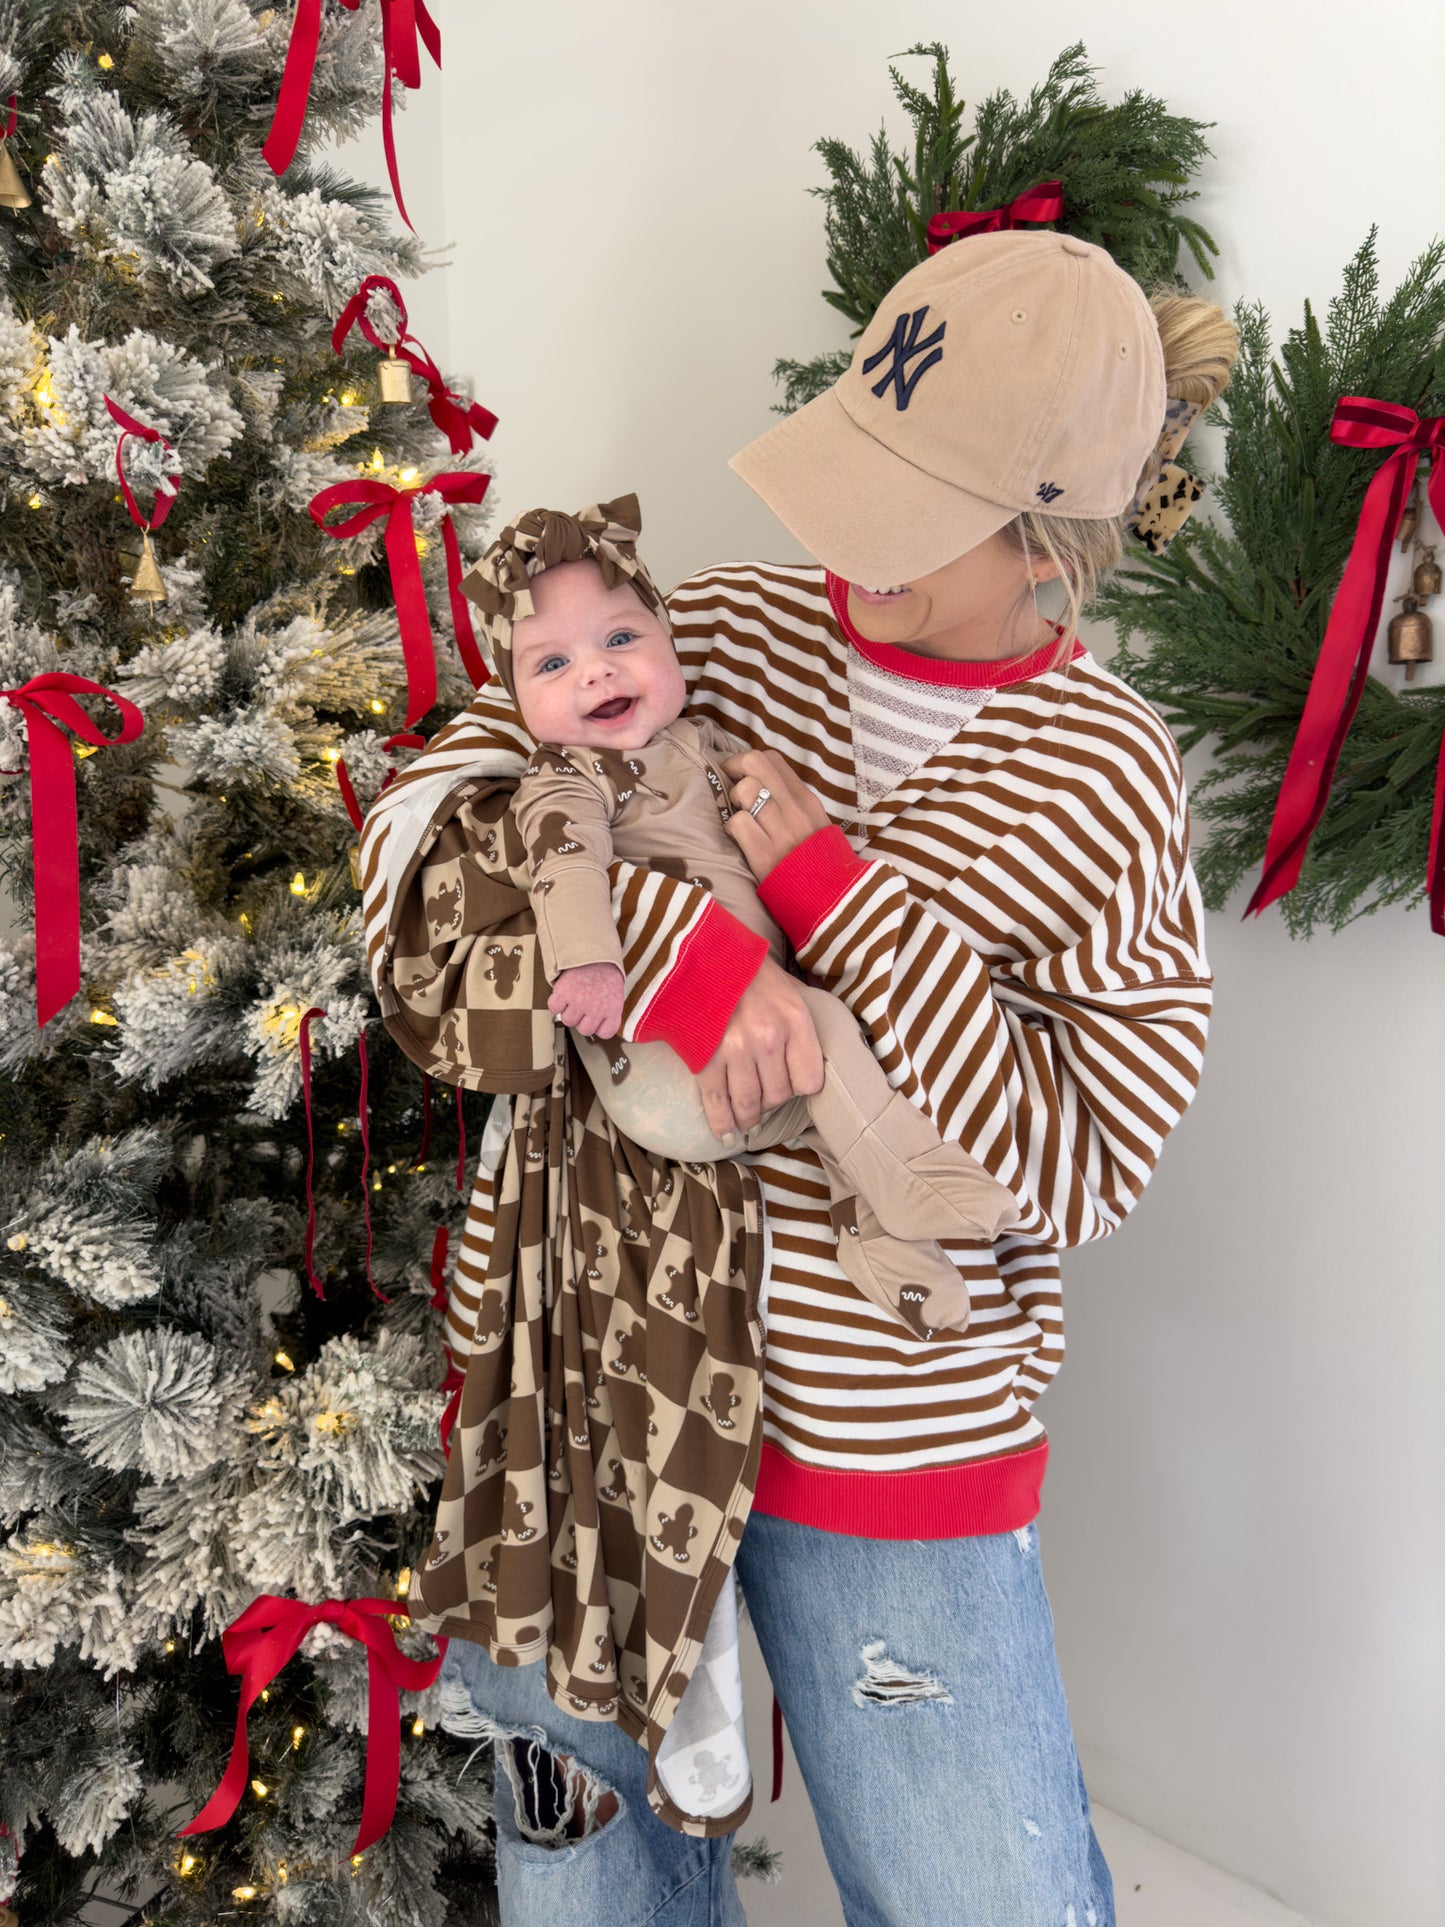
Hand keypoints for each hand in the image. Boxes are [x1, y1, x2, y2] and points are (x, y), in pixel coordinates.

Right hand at [548, 961, 624, 1037]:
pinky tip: (563, 993)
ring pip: (567, 1020)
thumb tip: (598, 1025)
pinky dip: (556, 1002)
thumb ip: (609, 1010)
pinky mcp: (564, 992)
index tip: (596, 1017)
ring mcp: (579, 1002)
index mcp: (613, 1009)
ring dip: (568, 1010)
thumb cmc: (605, 971)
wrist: (594, 950)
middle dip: (582, 1019)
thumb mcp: (615, 992)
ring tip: (573, 996)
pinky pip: (554, 1008)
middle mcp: (596, 1009)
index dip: (599, 1025)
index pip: (605, 1032)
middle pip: (584, 1030)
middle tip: (583, 1005)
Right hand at [697, 956, 823, 1140]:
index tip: (790, 1083)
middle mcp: (769, 1038)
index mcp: (795, 1020)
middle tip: (763, 1098)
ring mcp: (736, 1051)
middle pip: (779, 1095)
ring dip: (748, 1118)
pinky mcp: (706, 1059)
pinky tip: (726, 1133)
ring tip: (746, 1122)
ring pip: (749, 1104)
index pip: (810, 1081)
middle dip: (771, 1102)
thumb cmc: (747, 972)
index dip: (800, 1086)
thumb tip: (812, 1055)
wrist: (700, 956)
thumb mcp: (788, 989)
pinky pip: (717, 1103)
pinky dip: (722, 1123)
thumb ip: (799, 1023)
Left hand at [720, 748, 831, 881]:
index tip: (741, 776)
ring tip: (739, 815)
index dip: (748, 762)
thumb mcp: (815, 825)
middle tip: (730, 787)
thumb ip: (793, 803)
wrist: (833, 900)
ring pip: (745, 789)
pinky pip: (738, 823)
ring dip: (733, 799)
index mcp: (807, 800)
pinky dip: (732, 828)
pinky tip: (738, 838)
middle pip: (755, 763)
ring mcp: (781, 831)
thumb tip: (763, 784)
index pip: (772, 759)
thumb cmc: (818, 862)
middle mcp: (795, 810)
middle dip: (734, 769)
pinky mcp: (765, 855)